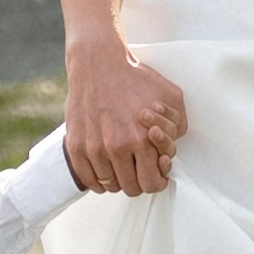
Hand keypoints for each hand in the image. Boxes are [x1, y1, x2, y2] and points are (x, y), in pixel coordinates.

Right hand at [62, 38, 186, 196]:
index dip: (157, 181)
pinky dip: (97, 180)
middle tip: (138, 169)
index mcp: (143, 139)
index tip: (154, 172)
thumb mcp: (171, 97)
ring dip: (118, 179)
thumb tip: (171, 150)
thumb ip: (178, 126)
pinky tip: (104, 170)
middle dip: (139, 181)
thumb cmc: (135, 79)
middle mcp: (117, 147)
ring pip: (110, 185)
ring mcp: (94, 148)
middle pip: (131, 188)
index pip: (152, 182)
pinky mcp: (75, 145)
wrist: (98, 64)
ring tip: (121, 165)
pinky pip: (88, 179)